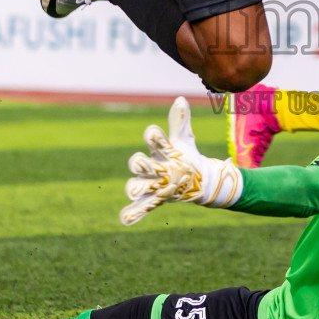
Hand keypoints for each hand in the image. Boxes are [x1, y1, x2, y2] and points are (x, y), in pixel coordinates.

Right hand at [120, 97, 243, 225]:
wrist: (194, 180)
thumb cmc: (185, 156)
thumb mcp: (184, 140)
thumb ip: (181, 122)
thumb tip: (180, 99)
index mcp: (160, 150)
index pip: (153, 140)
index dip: (153, 137)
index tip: (152, 133)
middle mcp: (151, 166)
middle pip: (139, 163)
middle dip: (139, 163)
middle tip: (139, 162)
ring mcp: (151, 184)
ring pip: (136, 185)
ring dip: (134, 188)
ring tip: (133, 191)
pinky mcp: (153, 200)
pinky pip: (140, 208)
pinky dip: (132, 214)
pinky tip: (125, 219)